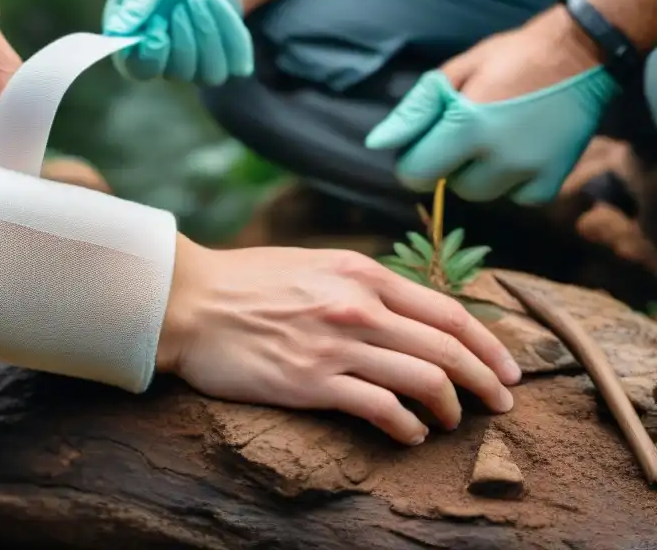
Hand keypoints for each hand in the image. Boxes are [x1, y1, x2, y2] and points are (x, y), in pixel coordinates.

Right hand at [102, 0, 253, 84]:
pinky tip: (220, 6)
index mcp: (136, 49)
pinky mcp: (226, 64)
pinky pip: (236, 63)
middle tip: (182, 4)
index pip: (138, 71)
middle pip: (178, 71)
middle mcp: (165, 67)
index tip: (157, 27)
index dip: (150, 54)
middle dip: (185, 34)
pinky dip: (231, 30)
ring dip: (208, 30)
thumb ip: (135, 3)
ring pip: (211, 74)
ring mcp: (197, 71)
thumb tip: (117, 32)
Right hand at [158, 240, 520, 444]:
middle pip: (448, 348)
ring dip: (451, 407)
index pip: (448, 310)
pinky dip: (407, 426)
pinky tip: (409, 433)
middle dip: (487, 381)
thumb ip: (362, 283)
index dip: (489, 343)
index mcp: (362, 273)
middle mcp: (358, 306)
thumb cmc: (246, 282)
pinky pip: (382, 409)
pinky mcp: (312, 382)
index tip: (508, 367)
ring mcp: (337, 345)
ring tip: (452, 421)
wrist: (190, 301)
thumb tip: (405, 311)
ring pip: (426, 380)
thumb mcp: (313, 264)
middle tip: (502, 403)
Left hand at [365, 11, 618, 203]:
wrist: (581, 53)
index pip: (416, 172)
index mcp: (467, 125)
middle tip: (472, 131)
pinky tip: (522, 150)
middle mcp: (499, 155)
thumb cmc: (510, 57)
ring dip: (482, 174)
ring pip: (483, 194)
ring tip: (497, 138)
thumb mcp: (457, 72)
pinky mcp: (554, 179)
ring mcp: (530, 170)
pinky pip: (518, 198)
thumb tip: (377, 144)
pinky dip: (515, 182)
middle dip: (453, 164)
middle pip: (452, 186)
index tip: (431, 140)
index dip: (415, 159)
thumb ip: (415, 111)